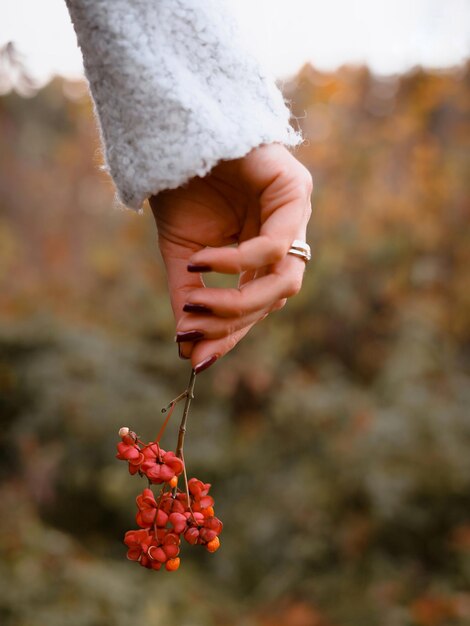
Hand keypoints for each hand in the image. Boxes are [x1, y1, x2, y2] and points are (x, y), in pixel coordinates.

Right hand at [149, 142, 312, 373]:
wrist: (176, 134)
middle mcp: (286, 237)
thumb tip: (187, 353)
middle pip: (276, 298)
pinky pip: (274, 245)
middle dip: (233, 322)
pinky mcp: (296, 190)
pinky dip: (237, 262)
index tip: (199, 358)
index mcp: (264, 252)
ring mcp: (295, 215)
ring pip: (285, 280)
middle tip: (192, 331)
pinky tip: (203, 261)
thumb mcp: (183, 256)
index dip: (232, 332)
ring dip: (239, 301)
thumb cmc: (184, 190)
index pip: (259, 303)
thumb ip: (190, 301)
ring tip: (196, 301)